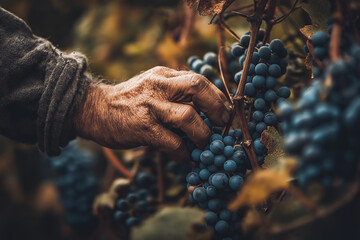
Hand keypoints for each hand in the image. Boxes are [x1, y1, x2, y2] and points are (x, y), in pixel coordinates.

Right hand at [74, 66, 230, 159]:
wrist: (94, 109)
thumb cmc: (130, 101)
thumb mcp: (153, 86)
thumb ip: (176, 92)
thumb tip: (207, 110)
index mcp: (164, 75)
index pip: (199, 80)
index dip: (217, 98)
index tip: (225, 113)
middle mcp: (159, 85)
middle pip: (198, 87)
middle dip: (217, 108)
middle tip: (222, 124)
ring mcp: (150, 106)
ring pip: (188, 116)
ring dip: (202, 134)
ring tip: (204, 144)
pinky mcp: (142, 127)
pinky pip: (172, 142)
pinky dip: (183, 153)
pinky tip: (185, 157)